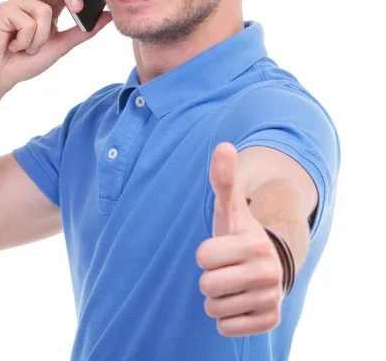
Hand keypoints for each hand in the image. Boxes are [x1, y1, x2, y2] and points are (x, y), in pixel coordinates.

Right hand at [0, 0, 111, 89]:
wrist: (0, 75)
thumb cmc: (26, 60)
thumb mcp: (61, 46)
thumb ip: (83, 32)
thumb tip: (107, 17)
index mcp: (48, 5)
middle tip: (78, 8)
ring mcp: (17, 3)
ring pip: (43, 12)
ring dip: (40, 39)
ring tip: (27, 47)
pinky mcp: (3, 9)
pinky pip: (27, 22)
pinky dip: (24, 41)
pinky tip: (14, 45)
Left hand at [195, 142, 282, 336]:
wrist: (267, 264)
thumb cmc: (238, 234)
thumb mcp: (229, 208)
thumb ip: (223, 179)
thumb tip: (223, 145)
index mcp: (256, 244)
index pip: (202, 257)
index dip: (205, 253)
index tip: (221, 248)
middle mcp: (269, 273)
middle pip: (207, 285)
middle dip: (210, 277)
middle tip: (226, 268)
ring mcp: (271, 299)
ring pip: (214, 308)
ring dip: (217, 297)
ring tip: (232, 283)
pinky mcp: (270, 322)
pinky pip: (226, 327)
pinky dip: (227, 317)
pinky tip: (239, 301)